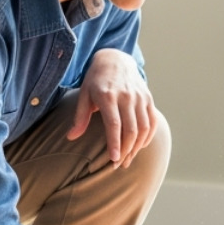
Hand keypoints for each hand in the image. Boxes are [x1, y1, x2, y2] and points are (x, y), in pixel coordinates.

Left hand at [68, 49, 157, 168]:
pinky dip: (147, 137)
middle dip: (125, 150)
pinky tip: (139, 146)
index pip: (114, 124)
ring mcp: (140, 97)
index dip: (115, 143)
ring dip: (137, 147)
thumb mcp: (84, 94)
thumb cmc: (96, 80)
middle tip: (117, 165)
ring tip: (127, 159)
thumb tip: (71, 137)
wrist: (115, 59)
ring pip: (143, 128)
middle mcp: (126, 96)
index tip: (113, 159)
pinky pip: (152, 122)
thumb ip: (80, 117)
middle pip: (130, 129)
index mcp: (108, 96)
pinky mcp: (148, 99)